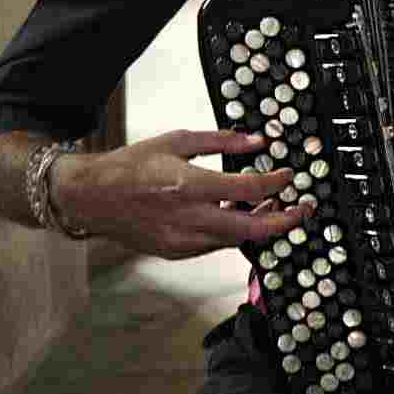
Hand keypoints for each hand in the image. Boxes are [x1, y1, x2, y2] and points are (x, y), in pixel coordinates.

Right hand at [49, 129, 311, 258]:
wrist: (89, 198)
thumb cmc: (131, 166)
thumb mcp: (176, 141)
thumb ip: (221, 141)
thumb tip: (258, 141)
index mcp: (189, 186)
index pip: (248, 189)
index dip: (277, 183)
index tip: (290, 176)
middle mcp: (187, 218)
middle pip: (251, 228)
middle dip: (285, 221)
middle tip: (303, 209)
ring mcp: (181, 240)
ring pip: (235, 240)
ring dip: (259, 226)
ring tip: (273, 209)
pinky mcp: (175, 252)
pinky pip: (214, 245)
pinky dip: (232, 232)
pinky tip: (240, 217)